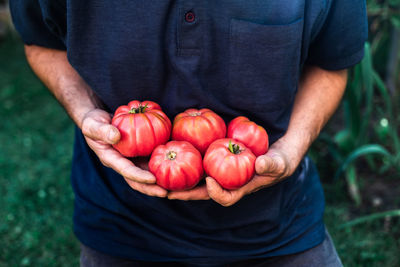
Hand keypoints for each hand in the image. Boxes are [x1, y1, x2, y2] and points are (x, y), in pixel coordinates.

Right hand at [81, 109, 167, 196]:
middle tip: (166, 193)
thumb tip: (116, 137)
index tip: (152, 180)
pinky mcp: (141, 152)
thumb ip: (103, 131)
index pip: (127, 171)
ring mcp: (133, 159)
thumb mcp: (93, 125)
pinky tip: (178, 163)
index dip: (139, 177)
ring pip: (148, 173)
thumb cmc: (94, 122)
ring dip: (160, 181)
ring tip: (175, 186)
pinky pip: (153, 159)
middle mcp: (124, 163)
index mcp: (112, 160)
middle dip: (151, 188)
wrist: (99, 119)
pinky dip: (164, 163)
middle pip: (139, 180)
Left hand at [168, 140, 294, 204]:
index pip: (226, 197)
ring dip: (182, 182)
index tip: (209, 180)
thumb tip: (261, 164)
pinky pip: (202, 165)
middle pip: (205, 193)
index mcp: (243, 188)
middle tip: (168, 192)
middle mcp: (229, 184)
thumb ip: (272, 164)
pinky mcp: (219, 162)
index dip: (216, 193)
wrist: (277, 150)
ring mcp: (223, 174)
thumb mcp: (280, 161)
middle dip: (187, 193)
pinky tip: (176, 155)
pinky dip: (189, 164)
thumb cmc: (281, 159)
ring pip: (199, 181)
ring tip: (162, 180)